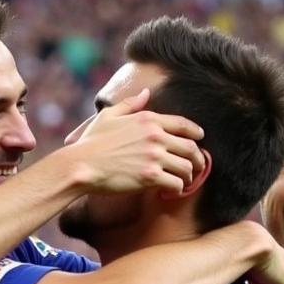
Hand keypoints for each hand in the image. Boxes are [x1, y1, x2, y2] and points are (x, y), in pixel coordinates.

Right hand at [64, 89, 205, 197]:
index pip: (182, 124)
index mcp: (148, 119)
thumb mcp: (108, 116)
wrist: (82, 165)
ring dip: (189, 176)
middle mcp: (156, 136)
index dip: (195, 132)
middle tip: (198, 166)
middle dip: (198, 158)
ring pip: (186, 167)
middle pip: (190, 147)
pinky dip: (178, 188)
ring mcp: (154, 157)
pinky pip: (176, 183)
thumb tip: (145, 93)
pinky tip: (173, 191)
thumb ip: (130, 104)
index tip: (200, 138)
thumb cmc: (91, 142)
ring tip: (185, 181)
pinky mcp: (150, 176)